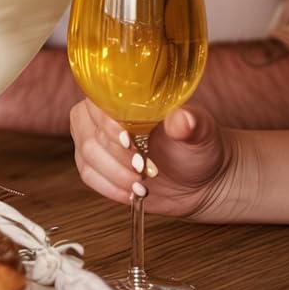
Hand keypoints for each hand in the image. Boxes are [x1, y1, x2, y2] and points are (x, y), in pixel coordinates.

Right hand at [69, 98, 234, 217]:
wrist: (197, 179)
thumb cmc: (196, 147)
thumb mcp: (200, 132)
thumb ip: (191, 123)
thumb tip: (182, 119)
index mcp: (122, 97)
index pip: (98, 105)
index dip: (109, 125)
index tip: (128, 142)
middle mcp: (99, 115)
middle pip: (91, 136)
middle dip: (118, 157)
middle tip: (146, 169)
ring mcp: (93, 140)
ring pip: (88, 157)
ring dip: (116, 174)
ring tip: (143, 184)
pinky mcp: (93, 164)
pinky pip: (88, 175)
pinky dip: (110, 187)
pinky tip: (131, 192)